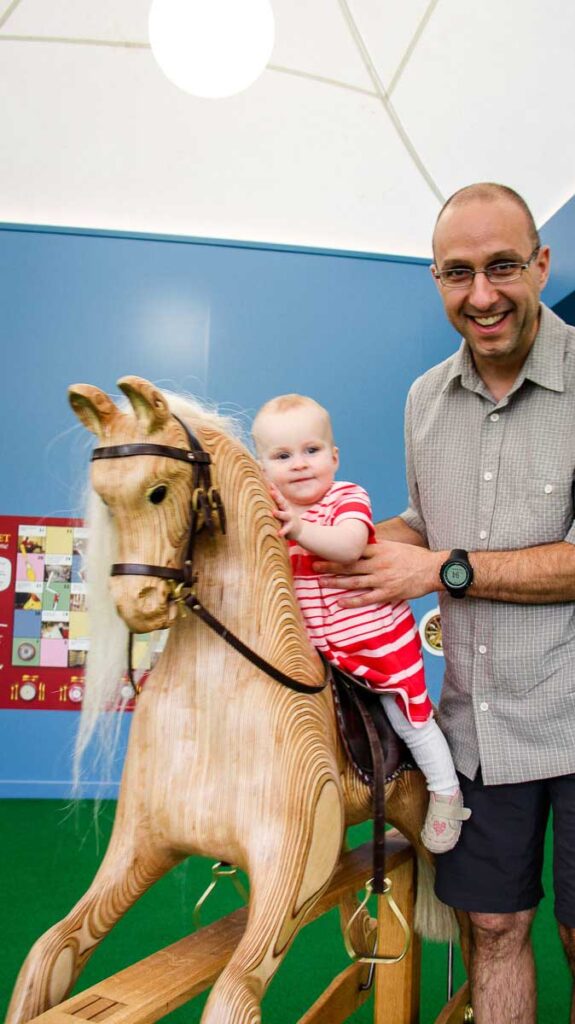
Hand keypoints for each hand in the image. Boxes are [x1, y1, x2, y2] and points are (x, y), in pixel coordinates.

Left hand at [268, 483, 301, 539]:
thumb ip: (273, 503)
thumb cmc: (285, 518)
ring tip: (274, 512)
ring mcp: (289, 518)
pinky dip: (283, 531)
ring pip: (285, 515)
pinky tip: (279, 533)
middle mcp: (287, 510)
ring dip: (279, 513)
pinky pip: (286, 529)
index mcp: (283, 505)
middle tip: (272, 492)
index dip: (275, 489)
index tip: (270, 483)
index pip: (278, 495)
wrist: (299, 530)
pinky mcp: (290, 527)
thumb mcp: (280, 509)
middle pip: (282, 502)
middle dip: (277, 497)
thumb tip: (261, 495)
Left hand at [313, 540, 442, 606]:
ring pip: (354, 581)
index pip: (353, 549)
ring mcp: (382, 579)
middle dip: (330, 565)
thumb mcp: (394, 546)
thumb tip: (361, 544)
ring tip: (321, 583)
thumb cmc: (414, 557)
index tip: (323, 549)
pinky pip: (366, 598)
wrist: (433, 570)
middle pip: (349, 564)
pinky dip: (352, 601)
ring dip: (336, 582)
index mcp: (379, 550)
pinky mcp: (388, 593)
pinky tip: (340, 602)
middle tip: (314, 566)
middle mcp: (378, 563)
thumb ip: (377, 547)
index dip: (337, 550)